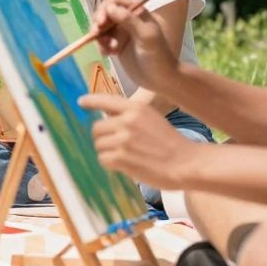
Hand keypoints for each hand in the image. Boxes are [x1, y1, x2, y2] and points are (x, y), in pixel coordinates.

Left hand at [79, 93, 196, 189]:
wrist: (186, 163)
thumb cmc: (170, 143)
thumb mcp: (151, 119)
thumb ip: (130, 116)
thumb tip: (106, 118)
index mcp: (135, 109)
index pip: (105, 100)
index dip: (91, 101)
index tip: (81, 102)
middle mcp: (127, 121)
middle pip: (96, 128)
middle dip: (103, 138)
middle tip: (117, 146)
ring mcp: (123, 139)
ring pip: (99, 145)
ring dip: (107, 152)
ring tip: (124, 157)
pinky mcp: (121, 157)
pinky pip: (103, 159)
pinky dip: (110, 164)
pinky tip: (124, 165)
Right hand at [91, 0, 179, 89]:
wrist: (160, 80)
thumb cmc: (158, 56)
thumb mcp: (146, 36)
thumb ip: (129, 20)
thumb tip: (110, 8)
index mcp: (137, 13)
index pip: (115, 2)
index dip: (104, 9)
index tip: (100, 22)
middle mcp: (128, 20)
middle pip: (105, 14)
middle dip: (98, 23)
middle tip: (96, 35)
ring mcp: (121, 33)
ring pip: (101, 28)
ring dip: (100, 37)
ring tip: (110, 49)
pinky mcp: (116, 46)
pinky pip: (102, 41)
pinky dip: (101, 47)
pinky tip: (108, 54)